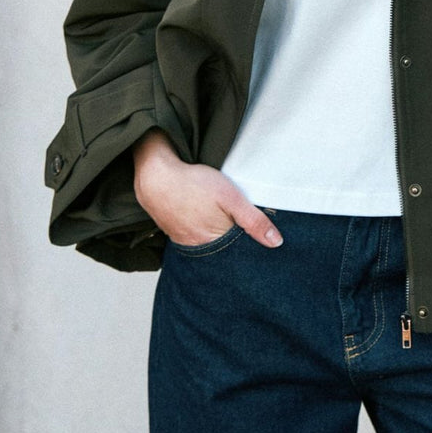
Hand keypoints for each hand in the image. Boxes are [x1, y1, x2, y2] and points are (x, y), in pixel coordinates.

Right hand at [132, 130, 282, 248]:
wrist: (155, 176)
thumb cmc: (193, 184)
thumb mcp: (230, 197)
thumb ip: (253, 220)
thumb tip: (276, 242)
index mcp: (216, 242)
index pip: (239, 255)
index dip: (250, 249)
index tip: (260, 245)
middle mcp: (199, 248)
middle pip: (223, 253)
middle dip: (234, 246)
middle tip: (240, 231)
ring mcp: (185, 241)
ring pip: (209, 246)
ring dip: (217, 239)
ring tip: (224, 226)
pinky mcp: (175, 232)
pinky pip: (193, 239)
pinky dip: (202, 233)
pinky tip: (205, 221)